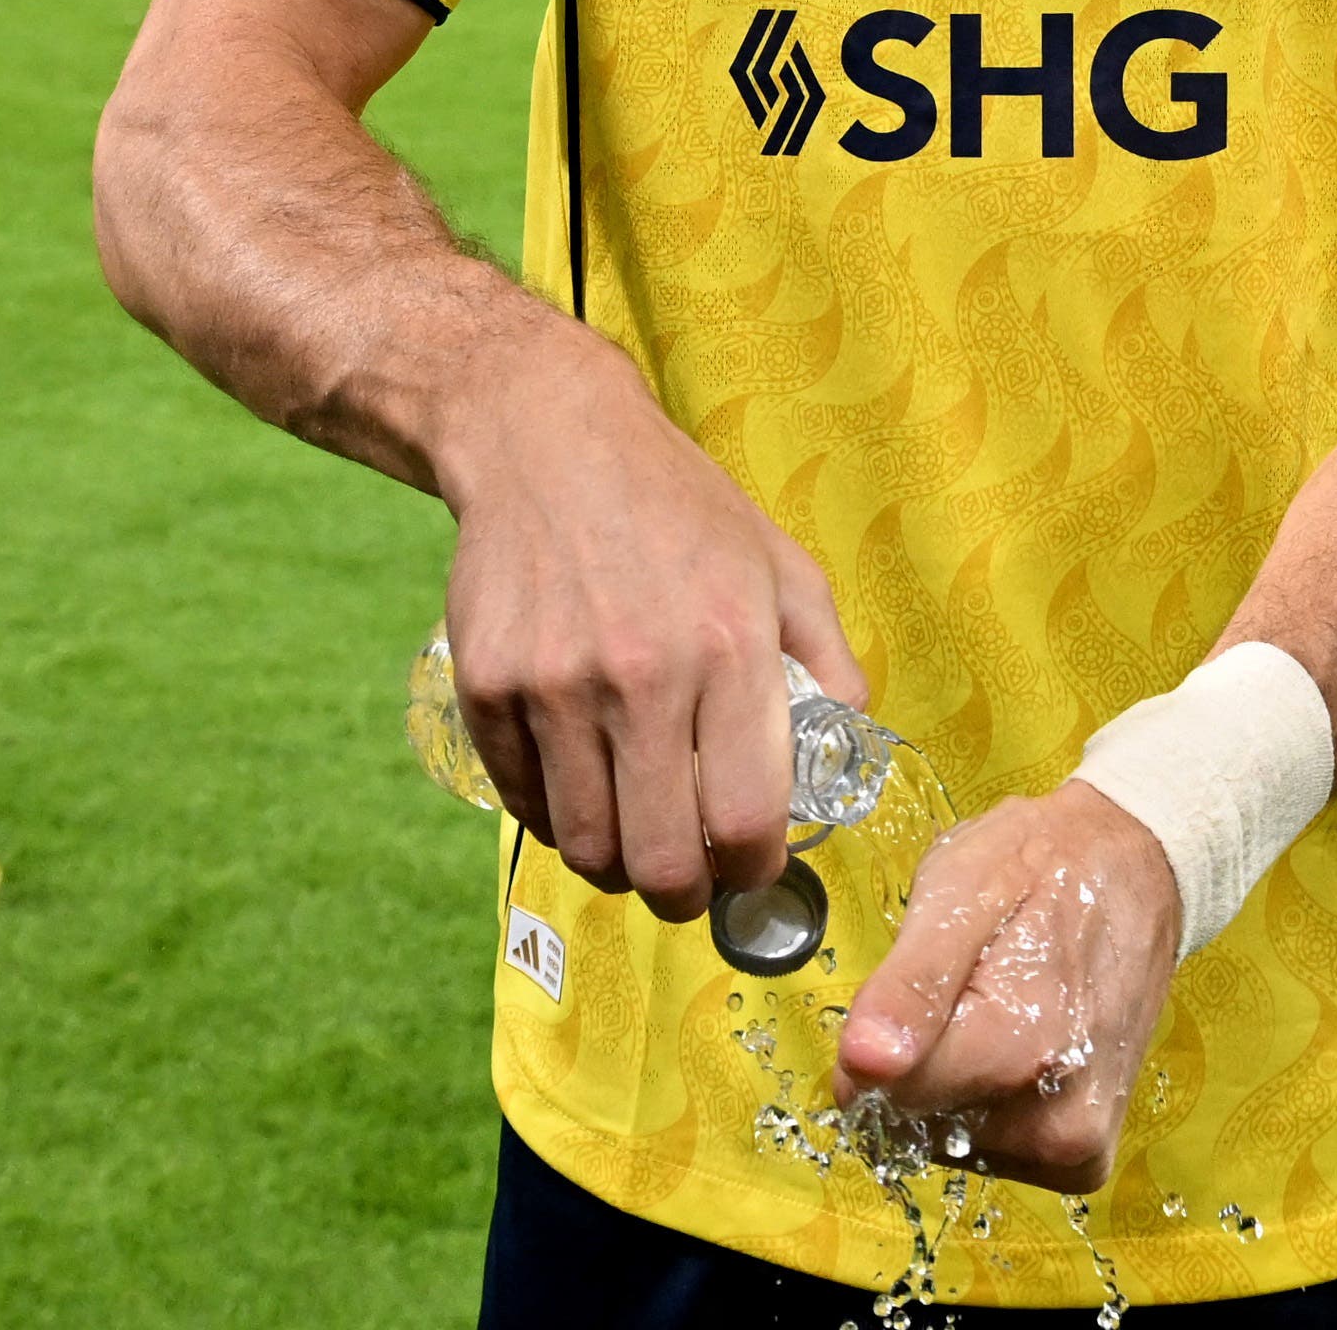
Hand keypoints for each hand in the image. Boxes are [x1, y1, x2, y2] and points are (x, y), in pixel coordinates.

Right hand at [436, 321, 863, 924]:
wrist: (549, 441)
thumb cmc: (678, 507)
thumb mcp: (780, 564)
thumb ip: (828, 660)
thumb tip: (848, 746)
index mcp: (730, 645)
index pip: (748, 816)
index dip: (755, 870)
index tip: (753, 870)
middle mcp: (642, 673)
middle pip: (660, 860)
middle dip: (684, 897)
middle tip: (690, 886)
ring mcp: (556, 684)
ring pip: (587, 845)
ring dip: (617, 867)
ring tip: (636, 844)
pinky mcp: (488, 687)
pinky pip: (526, 803)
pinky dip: (558, 819)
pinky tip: (583, 793)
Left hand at [833, 784, 1185, 1189]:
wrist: (1143, 870)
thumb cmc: (1048, 866)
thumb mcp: (962, 888)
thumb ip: (911, 984)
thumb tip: (861, 1065)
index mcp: (1016, 1047)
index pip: (880, 1094)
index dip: (878, 1040)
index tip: (918, 989)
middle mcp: (1054, 1121)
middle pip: (914, 1124)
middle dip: (921, 1062)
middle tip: (973, 987)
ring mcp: (1076, 1147)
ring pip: (946, 1141)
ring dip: (955, 1084)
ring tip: (1004, 1008)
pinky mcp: (1085, 1158)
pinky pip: (993, 1155)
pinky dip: (990, 1111)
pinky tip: (1020, 1050)